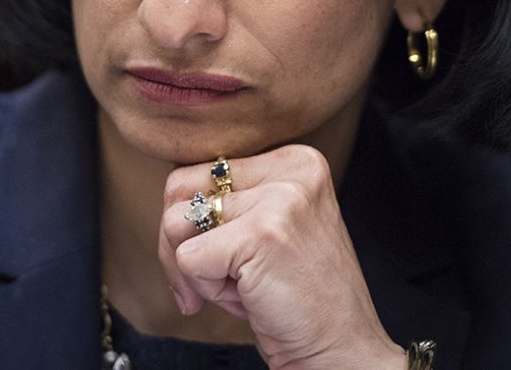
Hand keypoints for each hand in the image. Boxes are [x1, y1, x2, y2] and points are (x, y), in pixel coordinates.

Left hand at [159, 144, 406, 369]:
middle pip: (180, 186)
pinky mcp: (261, 234)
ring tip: (239, 286)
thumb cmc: (298, 295)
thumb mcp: (270, 226)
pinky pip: (187, 258)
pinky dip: (205, 289)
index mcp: (294, 160)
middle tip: (215, 277)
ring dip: (195, 269)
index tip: (219, 255)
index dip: (193, 220)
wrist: (341, 348)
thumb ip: (232, 200)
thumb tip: (169, 197)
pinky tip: (246, 300)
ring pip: (176, 222)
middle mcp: (291, 170)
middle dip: (180, 241)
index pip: (199, 168)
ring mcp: (279, 199)